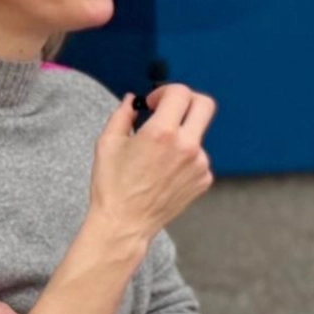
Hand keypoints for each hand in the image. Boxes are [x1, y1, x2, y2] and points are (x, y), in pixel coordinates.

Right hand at [89, 84, 216, 242]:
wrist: (125, 222)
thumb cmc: (113, 186)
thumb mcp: (108, 143)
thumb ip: (123, 114)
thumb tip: (133, 100)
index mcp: (162, 133)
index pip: (180, 93)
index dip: (165, 91)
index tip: (154, 102)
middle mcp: (187, 146)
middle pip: (205, 105)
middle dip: (188, 100)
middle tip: (171, 109)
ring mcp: (200, 164)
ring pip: (198, 134)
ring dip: (181, 135)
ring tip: (157, 155)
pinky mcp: (204, 179)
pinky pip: (199, 158)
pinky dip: (185, 157)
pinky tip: (164, 171)